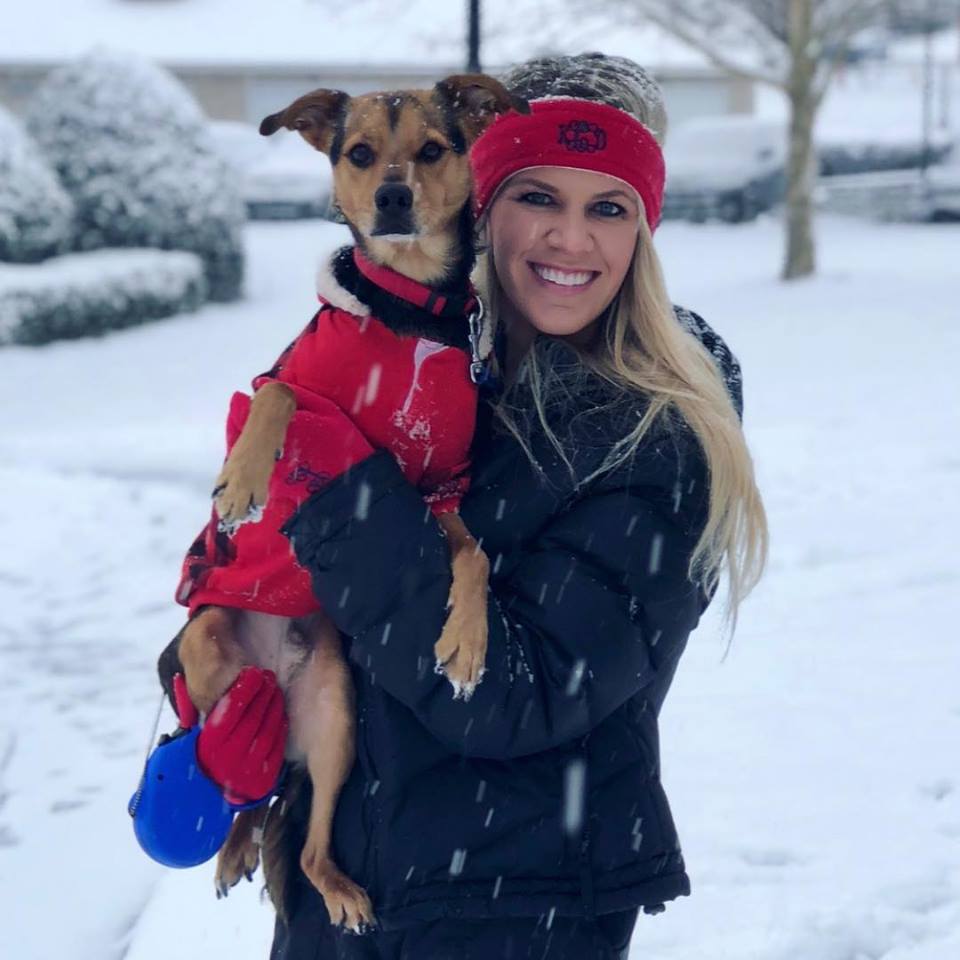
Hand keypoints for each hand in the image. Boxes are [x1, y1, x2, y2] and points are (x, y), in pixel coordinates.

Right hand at [191, 667, 287, 804]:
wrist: (218, 788)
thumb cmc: (210, 749)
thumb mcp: (196, 730)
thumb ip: (190, 705)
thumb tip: (179, 679)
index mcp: (207, 745)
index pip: (228, 712)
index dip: (244, 689)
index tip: (253, 672)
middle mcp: (225, 760)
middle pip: (251, 719)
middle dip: (263, 694)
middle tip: (269, 676)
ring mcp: (246, 772)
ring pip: (267, 732)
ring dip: (274, 706)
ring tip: (275, 690)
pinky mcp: (263, 779)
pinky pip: (277, 747)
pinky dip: (281, 726)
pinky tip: (280, 711)